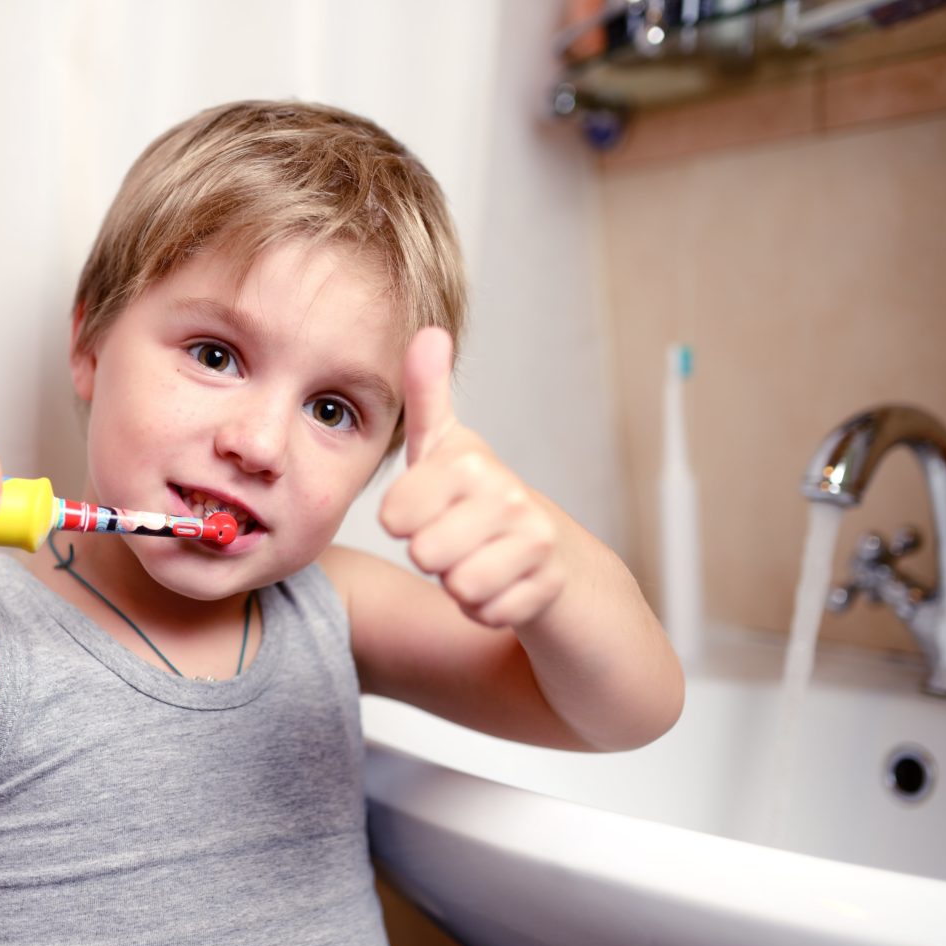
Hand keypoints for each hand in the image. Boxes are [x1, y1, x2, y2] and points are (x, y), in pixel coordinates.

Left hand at [379, 328, 564, 628]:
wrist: (550, 551)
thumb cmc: (477, 497)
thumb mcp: (445, 446)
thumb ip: (427, 393)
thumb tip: (428, 331)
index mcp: (471, 463)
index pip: (395, 517)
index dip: (402, 522)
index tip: (427, 508)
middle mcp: (508, 498)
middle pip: (425, 556)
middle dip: (431, 556)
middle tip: (454, 538)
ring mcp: (534, 544)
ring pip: (457, 588)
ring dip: (458, 584)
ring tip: (476, 559)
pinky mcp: (547, 588)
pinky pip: (485, 614)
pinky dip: (486, 609)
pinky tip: (500, 584)